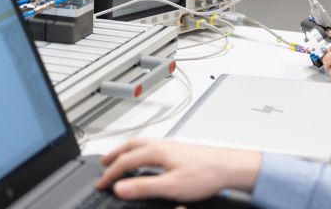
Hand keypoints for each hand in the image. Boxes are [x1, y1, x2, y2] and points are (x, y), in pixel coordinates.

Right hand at [95, 139, 260, 202]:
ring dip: (125, 150)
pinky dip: (138, 151)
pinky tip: (145, 159)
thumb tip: (120, 187)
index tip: (101, 182)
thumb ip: (144, 187)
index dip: (110, 173)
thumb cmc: (205, 174)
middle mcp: (160, 144)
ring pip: (140, 144)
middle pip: (129, 146)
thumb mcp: (171, 186)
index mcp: (155, 151)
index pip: (125, 162)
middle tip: (103, 164)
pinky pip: (149, 146)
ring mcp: (169, 145)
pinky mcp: (177, 148)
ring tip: (119, 158)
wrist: (228, 166)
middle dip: (114, 155)